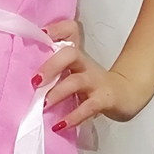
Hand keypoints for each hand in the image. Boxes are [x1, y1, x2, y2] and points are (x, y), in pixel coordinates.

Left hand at [35, 18, 151, 128]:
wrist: (126, 94)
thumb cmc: (93, 84)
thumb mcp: (74, 72)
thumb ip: (55, 71)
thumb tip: (26, 81)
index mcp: (76, 56)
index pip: (70, 31)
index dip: (56, 29)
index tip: (41, 33)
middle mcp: (85, 64)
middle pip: (70, 54)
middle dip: (51, 66)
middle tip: (35, 80)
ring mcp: (95, 81)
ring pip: (76, 81)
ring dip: (58, 93)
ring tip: (44, 105)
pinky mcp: (104, 99)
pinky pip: (88, 107)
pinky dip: (73, 117)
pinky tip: (60, 125)